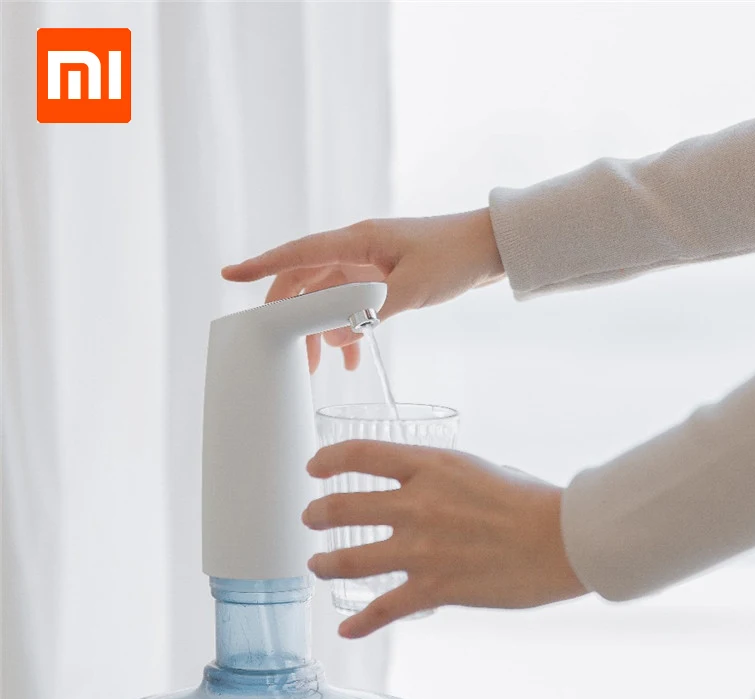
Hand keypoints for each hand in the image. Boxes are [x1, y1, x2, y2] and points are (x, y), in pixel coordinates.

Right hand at [221, 209, 503, 372]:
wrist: (491, 248)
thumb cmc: (454, 259)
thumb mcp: (411, 291)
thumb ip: (367, 313)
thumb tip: (328, 336)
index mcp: (358, 241)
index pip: (298, 254)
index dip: (262, 266)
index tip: (229, 275)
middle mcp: (357, 249)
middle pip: (306, 281)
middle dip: (291, 318)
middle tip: (286, 354)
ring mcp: (369, 263)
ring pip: (328, 298)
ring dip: (321, 330)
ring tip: (320, 368)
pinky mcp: (383, 277)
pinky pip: (352, 304)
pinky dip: (347, 329)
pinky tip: (351, 357)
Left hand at [302, 440, 587, 637]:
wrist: (562, 540)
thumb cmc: (529, 500)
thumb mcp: (477, 469)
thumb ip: (441, 477)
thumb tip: (423, 485)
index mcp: (429, 466)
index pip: (361, 454)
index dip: (329, 459)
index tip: (315, 466)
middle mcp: (417, 504)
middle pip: (344, 507)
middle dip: (318, 513)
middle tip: (311, 517)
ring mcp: (422, 548)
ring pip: (351, 559)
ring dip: (325, 563)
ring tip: (316, 564)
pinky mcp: (435, 588)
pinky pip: (384, 609)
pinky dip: (360, 623)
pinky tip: (345, 630)